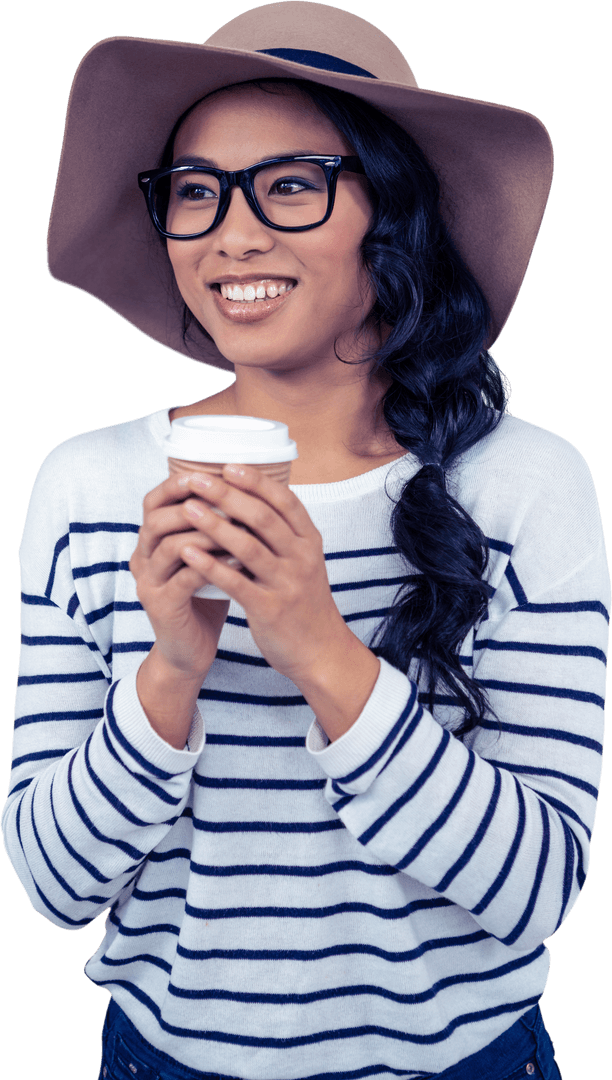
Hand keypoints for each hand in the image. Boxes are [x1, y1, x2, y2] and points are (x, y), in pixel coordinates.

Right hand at [129, 472, 233, 682]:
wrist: (189, 650)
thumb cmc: (205, 596)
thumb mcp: (207, 555)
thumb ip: (214, 525)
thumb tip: (245, 486)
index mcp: (151, 540)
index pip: (153, 501)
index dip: (177, 484)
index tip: (211, 473)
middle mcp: (142, 557)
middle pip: (157, 519)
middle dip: (194, 505)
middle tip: (228, 497)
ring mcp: (148, 582)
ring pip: (170, 546)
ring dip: (206, 533)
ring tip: (238, 526)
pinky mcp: (161, 606)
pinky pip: (185, 579)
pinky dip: (214, 566)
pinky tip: (240, 561)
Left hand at [179, 464, 351, 685]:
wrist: (321, 652)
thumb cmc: (304, 602)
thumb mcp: (303, 562)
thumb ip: (281, 535)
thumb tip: (248, 500)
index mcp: (309, 542)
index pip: (285, 501)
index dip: (256, 481)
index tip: (228, 465)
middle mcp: (301, 558)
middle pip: (263, 518)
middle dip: (228, 495)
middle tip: (198, 479)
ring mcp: (287, 583)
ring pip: (248, 546)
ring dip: (215, 524)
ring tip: (188, 508)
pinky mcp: (269, 609)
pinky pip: (236, 582)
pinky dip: (211, 565)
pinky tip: (189, 552)